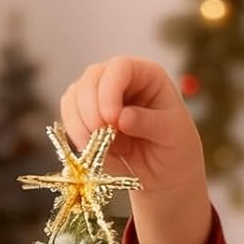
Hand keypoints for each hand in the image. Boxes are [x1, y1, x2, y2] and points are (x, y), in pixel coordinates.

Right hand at [59, 56, 211, 243]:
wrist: (164, 175)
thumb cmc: (175, 150)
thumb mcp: (174, 136)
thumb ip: (150, 124)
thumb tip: (121, 117)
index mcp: (147, 75)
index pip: (120, 67)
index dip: (109, 90)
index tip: (112, 119)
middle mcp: (121, 79)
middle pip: (91, 77)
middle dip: (91, 109)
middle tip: (102, 137)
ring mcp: (100, 96)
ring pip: (75, 95)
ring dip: (81, 123)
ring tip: (101, 147)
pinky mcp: (85, 115)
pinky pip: (68, 115)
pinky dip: (75, 132)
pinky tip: (92, 148)